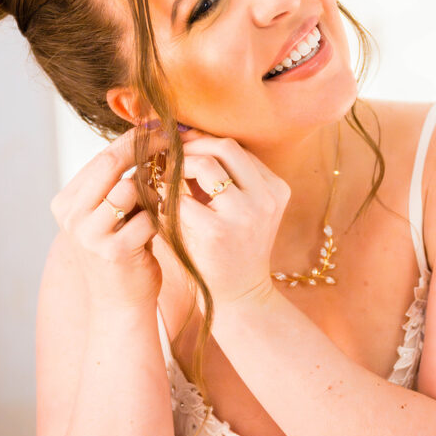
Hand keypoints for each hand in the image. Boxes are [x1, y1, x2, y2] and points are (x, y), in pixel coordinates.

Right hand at [50, 125, 169, 308]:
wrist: (120, 304)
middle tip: (172, 140)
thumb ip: (118, 182)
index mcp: (66, 203)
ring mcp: (89, 235)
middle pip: (111, 164)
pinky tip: (159, 231)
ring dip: (153, 193)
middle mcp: (71, 217)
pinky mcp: (114, 251)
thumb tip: (147, 134)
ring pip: (131, 188)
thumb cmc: (122, 250)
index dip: (133, 140)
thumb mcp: (111, 214)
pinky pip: (148, 217)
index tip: (159, 129)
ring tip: (157, 208)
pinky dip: (160, 220)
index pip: (102, 158)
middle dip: (145, 149)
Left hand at [177, 129, 290, 307]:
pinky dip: (166, 194)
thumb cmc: (233, 248)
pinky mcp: (217, 231)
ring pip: (204, 165)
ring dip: (177, 167)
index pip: (236, 148)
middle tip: (168, 156)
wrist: (240, 297)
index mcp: (276, 188)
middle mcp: (266, 197)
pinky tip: (159, 202)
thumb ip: (225, 178)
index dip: (204, 142)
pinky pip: (182, 197)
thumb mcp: (244, 209)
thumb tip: (184, 138)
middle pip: (224, 147)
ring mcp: (244, 214)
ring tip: (163, 178)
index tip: (181, 146)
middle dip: (191, 147)